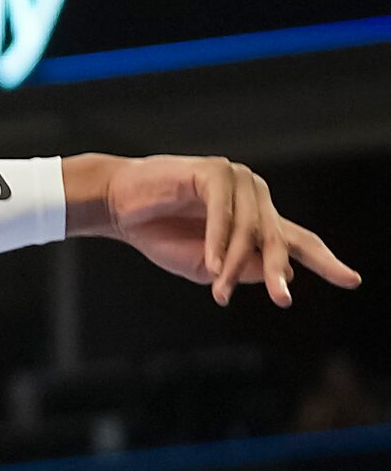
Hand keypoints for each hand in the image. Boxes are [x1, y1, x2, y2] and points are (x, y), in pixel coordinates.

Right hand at [67, 153, 360, 307]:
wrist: (117, 206)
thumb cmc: (157, 234)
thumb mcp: (201, 266)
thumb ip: (238, 270)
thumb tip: (277, 268)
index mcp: (254, 220)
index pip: (297, 241)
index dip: (325, 261)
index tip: (352, 280)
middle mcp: (254, 197)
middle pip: (278, 237)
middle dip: (278, 272)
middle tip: (283, 299)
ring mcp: (237, 181)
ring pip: (250, 229)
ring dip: (234, 263)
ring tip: (219, 291)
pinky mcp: (214, 172)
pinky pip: (224, 213)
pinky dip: (218, 241)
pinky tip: (210, 264)